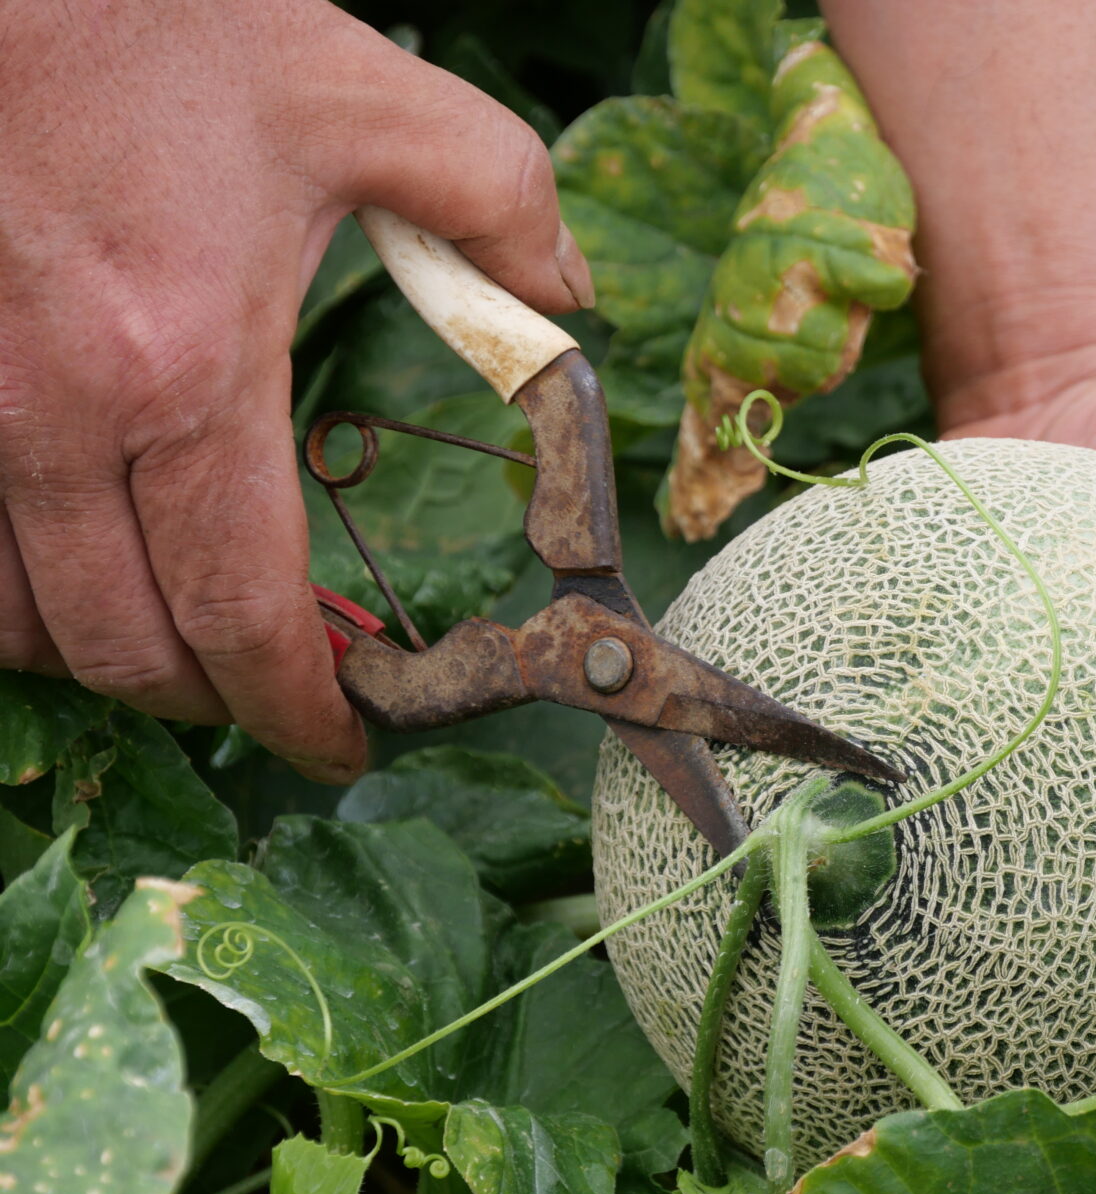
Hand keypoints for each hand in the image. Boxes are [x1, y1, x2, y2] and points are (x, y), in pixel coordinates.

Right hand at [0, 0, 592, 781]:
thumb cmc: (159, 21)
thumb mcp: (360, 94)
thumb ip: (497, 201)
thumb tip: (566, 301)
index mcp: (183, 370)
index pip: (245, 615)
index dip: (298, 712)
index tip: (341, 745)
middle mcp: (52, 418)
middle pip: (127, 650)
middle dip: (216, 701)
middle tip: (278, 692)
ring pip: (16, 625)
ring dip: (111, 655)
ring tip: (185, 635)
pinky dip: (15, 597)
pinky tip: (78, 566)